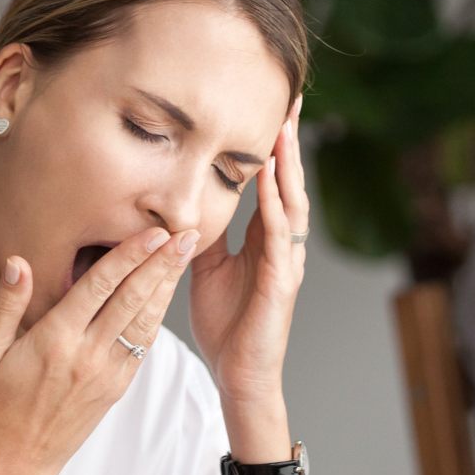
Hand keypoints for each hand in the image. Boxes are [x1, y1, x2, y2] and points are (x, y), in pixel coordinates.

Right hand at [0, 226, 198, 474]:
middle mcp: (87, 355)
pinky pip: (142, 346)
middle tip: (188, 233)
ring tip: (186, 255)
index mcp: (55, 340)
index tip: (154, 231)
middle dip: (162, 263)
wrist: (13, 465)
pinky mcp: (115, 389)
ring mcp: (106, 374)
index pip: (101, 286)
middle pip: (134, 298)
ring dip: (167, 286)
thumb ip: (7, 305)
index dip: (130, 255)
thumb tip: (20, 262)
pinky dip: (157, 317)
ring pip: (145, 321)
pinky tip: (166, 296)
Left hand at [190, 96, 307, 408]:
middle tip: (292, 98)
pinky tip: (272, 183)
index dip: (274, 145)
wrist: (238, 375)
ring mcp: (286, 262)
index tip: (273, 106)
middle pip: (290, 182)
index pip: (272, 182)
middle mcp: (282, 244)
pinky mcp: (281, 282)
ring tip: (285, 128)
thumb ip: (202, 233)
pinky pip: (279, 238)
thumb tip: (182, 201)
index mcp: (264, 239)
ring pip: (292, 203)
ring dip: (288, 165)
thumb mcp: (205, 267)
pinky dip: (276, 207)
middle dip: (290, 141)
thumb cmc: (226, 324)